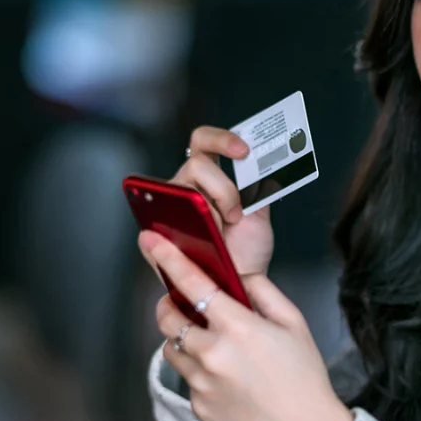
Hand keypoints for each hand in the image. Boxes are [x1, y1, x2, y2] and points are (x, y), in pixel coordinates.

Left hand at [139, 230, 353, 420]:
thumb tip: (237, 276)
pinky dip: (200, 374)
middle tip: (182, 305)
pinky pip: (188, 381)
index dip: (168, 259)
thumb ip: (262, 291)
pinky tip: (228, 381)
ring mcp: (202, 384)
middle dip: (169, 306)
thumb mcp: (294, 323)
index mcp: (237, 327)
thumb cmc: (305, 377)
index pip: (192, 284)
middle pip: (167, 319)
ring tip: (212, 347)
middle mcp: (212, 354)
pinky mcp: (199, 408)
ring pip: (173, 350)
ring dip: (184, 341)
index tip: (152, 242)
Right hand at [170, 126, 273, 277]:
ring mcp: (170, 207)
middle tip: (235, 209)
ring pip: (184, 188)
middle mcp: (187, 187)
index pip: (204, 142)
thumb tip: (265, 163)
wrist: (238, 281)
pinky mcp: (156, 232)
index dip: (221, 139)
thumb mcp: (259, 212)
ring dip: (210, 210)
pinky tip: (202, 240)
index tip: (243, 151)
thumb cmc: (246, 250)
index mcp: (209, 177)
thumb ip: (259, 186)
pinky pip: (161, 220)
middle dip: (223, 187)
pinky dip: (187, 230)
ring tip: (222, 230)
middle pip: (195, 162)